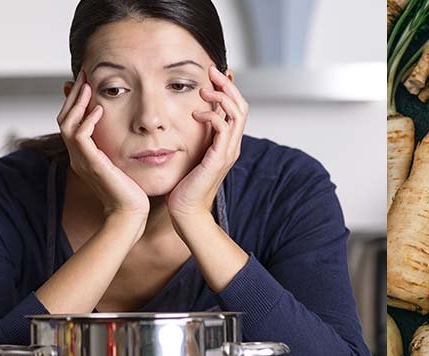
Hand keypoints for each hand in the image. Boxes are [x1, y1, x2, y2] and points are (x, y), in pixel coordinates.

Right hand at [58, 71, 149, 223]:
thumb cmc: (133, 191)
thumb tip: (127, 131)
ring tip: (88, 86)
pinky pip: (80, 137)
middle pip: (64, 118)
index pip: (72, 122)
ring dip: (78, 102)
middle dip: (74, 95)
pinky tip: (98, 108)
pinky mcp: (91, 164)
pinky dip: (87, 120)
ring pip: (68, 124)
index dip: (76, 101)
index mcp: (84, 155)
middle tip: (84, 75)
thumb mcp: (123, 162)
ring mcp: (82, 160)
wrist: (131, 214)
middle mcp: (78, 156)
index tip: (86, 82)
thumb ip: (118, 146)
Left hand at [167, 66, 248, 223]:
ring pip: (237, 113)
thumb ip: (197, 137)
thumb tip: (191, 119)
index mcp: (227, 143)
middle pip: (242, 105)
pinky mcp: (219, 158)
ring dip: (221, 96)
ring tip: (204, 90)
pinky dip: (212, 115)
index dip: (228, 88)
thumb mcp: (193, 154)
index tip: (213, 73)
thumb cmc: (186, 186)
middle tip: (211, 71)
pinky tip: (197, 113)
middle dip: (228, 85)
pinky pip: (222, 128)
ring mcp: (228, 152)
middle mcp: (232, 145)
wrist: (187, 212)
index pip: (237, 108)